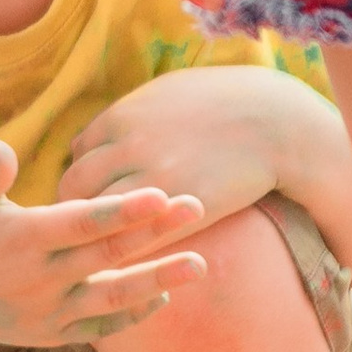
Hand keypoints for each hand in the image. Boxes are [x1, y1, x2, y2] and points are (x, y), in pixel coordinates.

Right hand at [0, 136, 208, 348]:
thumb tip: (4, 147)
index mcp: (20, 238)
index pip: (81, 221)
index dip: (123, 209)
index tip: (163, 194)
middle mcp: (38, 278)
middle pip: (108, 254)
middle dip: (155, 232)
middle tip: (198, 207)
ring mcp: (47, 311)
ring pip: (113, 297)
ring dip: (158, 280)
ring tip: (201, 264)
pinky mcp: (50, 334)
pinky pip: (100, 329)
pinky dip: (132, 316)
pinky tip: (164, 297)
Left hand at [60, 68, 299, 229]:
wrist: (275, 120)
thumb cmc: (224, 104)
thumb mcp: (164, 94)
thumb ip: (130, 115)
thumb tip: (106, 132)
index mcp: (119, 118)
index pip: (79, 155)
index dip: (86, 176)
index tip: (97, 192)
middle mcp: (125, 147)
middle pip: (75, 187)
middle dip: (80, 207)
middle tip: (94, 227)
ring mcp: (151, 179)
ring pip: (100, 216)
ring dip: (103, 231)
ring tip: (115, 245)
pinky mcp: (179, 208)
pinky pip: (136, 238)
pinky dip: (131, 248)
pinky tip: (141, 257)